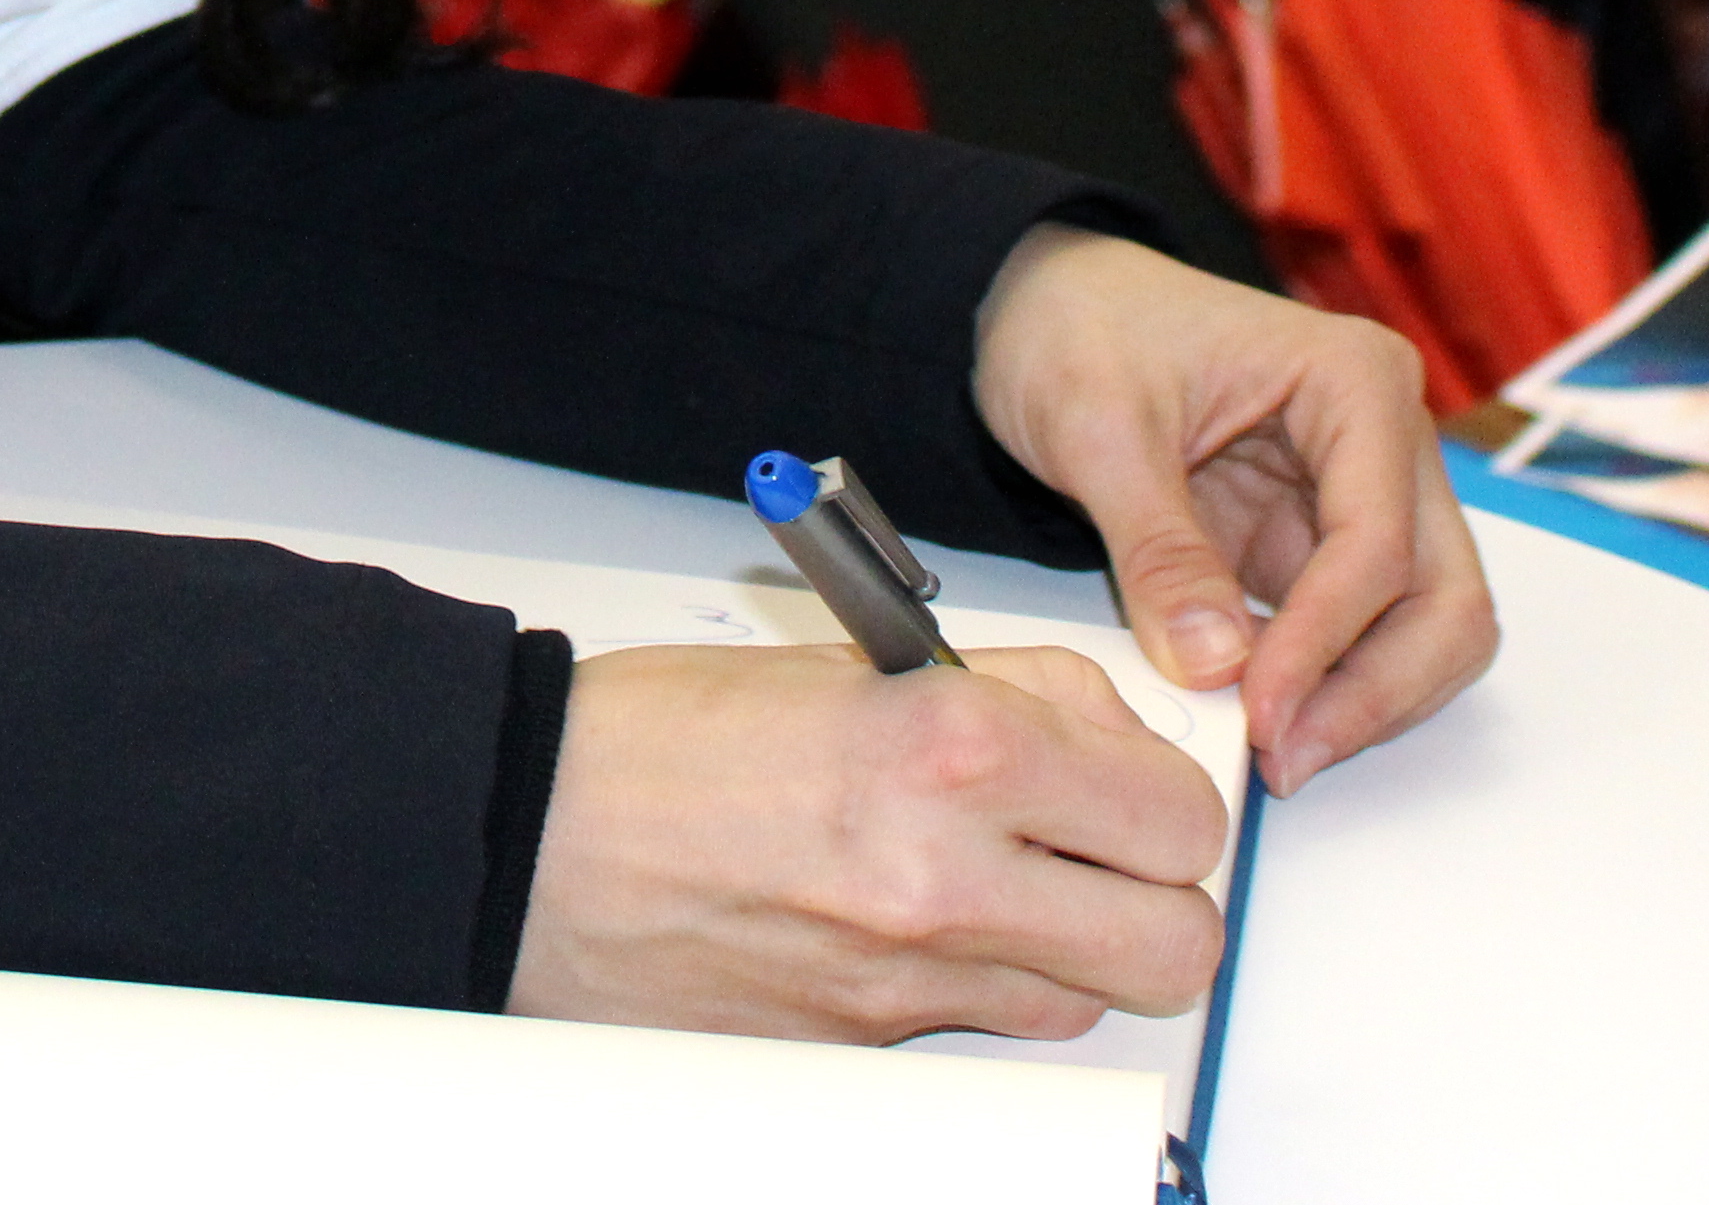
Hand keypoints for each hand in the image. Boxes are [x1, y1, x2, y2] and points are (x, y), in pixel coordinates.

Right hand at [506, 640, 1227, 1038]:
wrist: (530, 833)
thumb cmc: (663, 737)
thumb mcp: (861, 661)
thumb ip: (1012, 694)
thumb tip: (1110, 735)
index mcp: (952, 749)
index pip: (1177, 815)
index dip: (1173, 800)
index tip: (1142, 785)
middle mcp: (945, 877)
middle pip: (1174, 948)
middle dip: (1162, 900)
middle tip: (1113, 853)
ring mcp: (906, 981)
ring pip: (1088, 1004)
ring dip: (1073, 949)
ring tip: (1000, 880)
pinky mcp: (864, 1048)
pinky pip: (981, 1030)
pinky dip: (978, 983)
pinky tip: (917, 921)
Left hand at [970, 227, 1496, 788]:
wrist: (1045, 306)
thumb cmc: (1078, 328)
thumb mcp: (1098, 428)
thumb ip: (1159, 548)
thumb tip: (1216, 664)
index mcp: (1356, 381)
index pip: (1380, 544)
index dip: (1326, 644)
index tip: (1260, 716)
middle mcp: (1387, 440)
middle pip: (1444, 600)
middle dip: (1375, 692)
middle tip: (1284, 759)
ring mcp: (1362, 498)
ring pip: (1421, 632)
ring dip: (1361, 704)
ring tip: (1272, 754)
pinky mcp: (1317, 546)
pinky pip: (1358, 638)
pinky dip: (1325, 689)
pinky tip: (1262, 723)